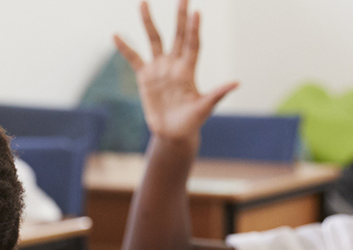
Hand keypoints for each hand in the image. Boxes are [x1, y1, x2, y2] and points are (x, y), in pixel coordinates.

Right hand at [112, 0, 236, 144]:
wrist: (173, 132)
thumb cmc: (192, 121)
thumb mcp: (204, 108)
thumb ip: (217, 94)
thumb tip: (237, 82)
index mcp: (189, 70)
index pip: (193, 44)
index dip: (194, 29)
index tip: (196, 12)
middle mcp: (175, 64)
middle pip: (177, 34)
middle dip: (180, 16)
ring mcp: (159, 68)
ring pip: (154, 39)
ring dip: (148, 21)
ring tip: (143, 3)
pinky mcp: (145, 76)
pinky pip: (133, 58)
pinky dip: (125, 48)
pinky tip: (115, 35)